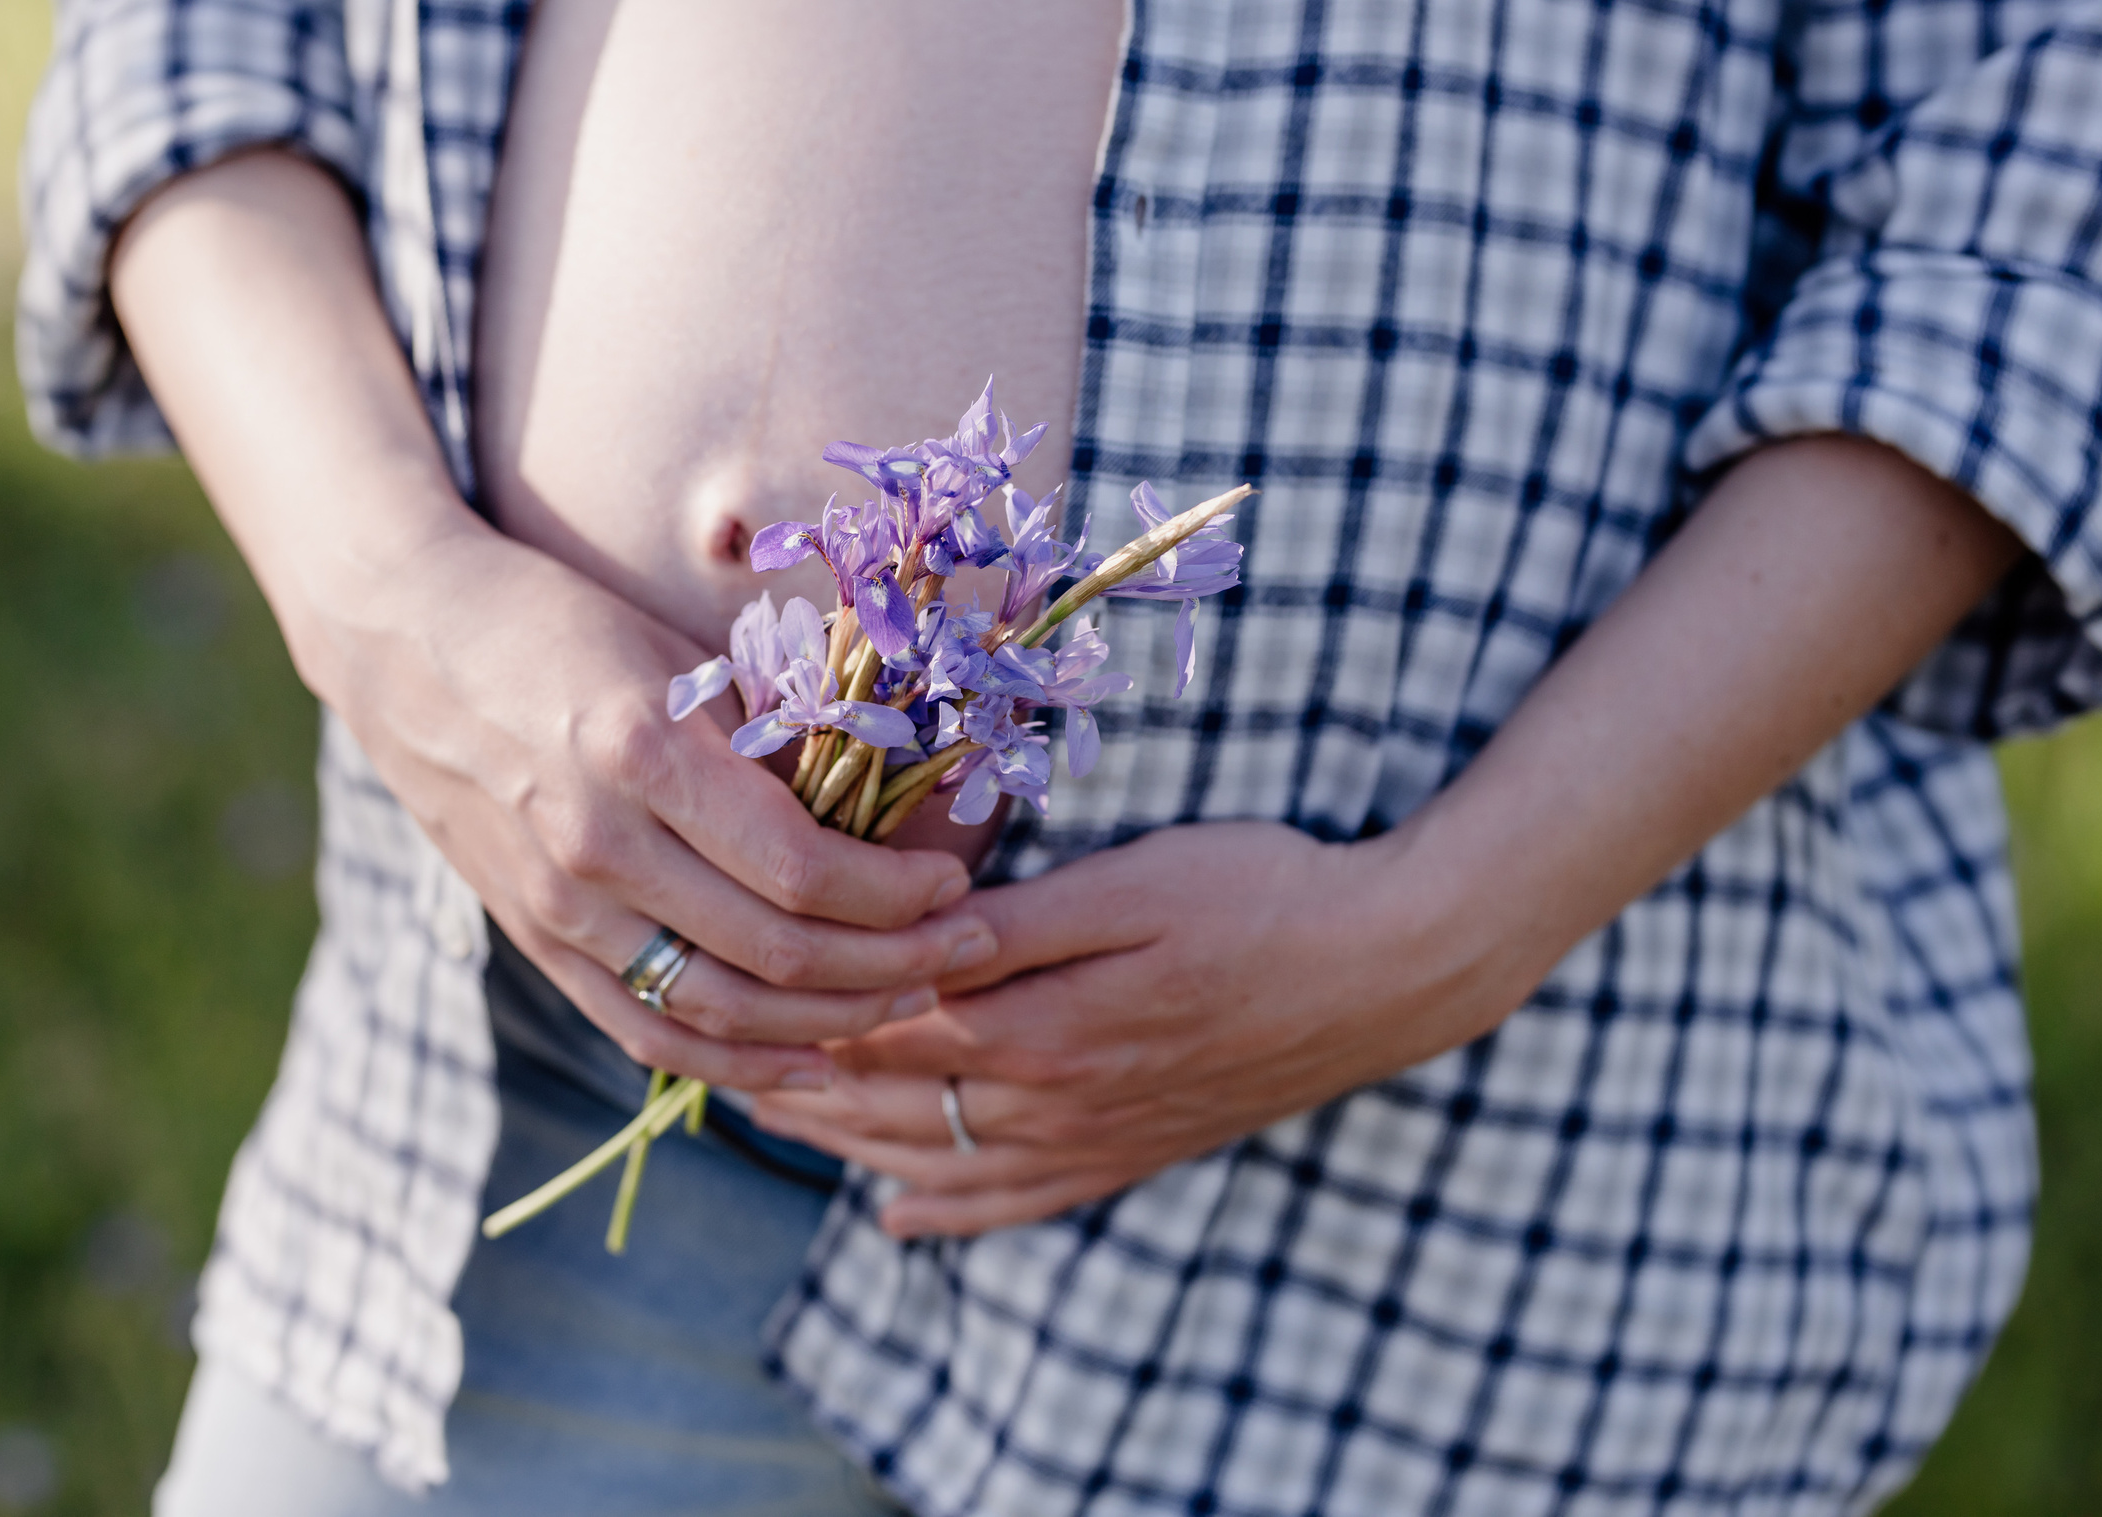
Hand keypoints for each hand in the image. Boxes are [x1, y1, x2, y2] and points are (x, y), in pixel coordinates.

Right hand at [315, 521, 996, 1092]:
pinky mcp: (537, 941)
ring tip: (911, 999)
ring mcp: (559, 908)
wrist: (405, 645)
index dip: (895, 895)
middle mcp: (597, 847)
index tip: (953, 884)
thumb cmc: (558, 625)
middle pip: (776, 952)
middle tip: (965, 948)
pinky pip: (649, 1031)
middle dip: (892, 964)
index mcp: (643, 758)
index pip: (800, 869)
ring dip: (833, 1021)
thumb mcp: (673, 660)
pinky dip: (737, 1064)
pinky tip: (812, 1062)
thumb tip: (880, 815)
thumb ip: (766, 745)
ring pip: (722, 1010)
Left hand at [750, 820, 1540, 1235]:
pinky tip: (898, 1219)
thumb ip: (1011, 923)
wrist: (1388, 969)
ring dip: (845, 1143)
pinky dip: (945, 1213)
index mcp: (1037, 1023)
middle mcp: (1050, 1101)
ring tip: (775, 1122)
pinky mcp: (1131, 1153)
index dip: (798, 1010)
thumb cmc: (1260, 893)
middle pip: (889, 1104)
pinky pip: (1015, 1204)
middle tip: (712, 1061)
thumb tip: (908, 941)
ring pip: (935, 1159)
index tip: (729, 988)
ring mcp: (1092, 1139)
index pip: (879, 1028)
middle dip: (796, 1083)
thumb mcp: (1131, 882)